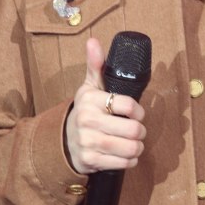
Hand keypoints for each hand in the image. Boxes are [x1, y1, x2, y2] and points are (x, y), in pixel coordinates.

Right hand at [64, 37, 146, 174]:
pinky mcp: (91, 160)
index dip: (139, 111)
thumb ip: (96, 65)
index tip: (137, 113)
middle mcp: (88, 120)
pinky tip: (125, 155)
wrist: (64, 141)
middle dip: (140, 131)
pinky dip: (130, 160)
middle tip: (137, 130)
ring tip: (134, 143)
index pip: (129, 106)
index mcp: (90, 100)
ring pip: (130, 148)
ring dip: (138, 147)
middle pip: (133, 129)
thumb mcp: (89, 87)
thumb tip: (93, 41)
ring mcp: (88, 142)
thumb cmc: (85, 111)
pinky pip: (123, 163)